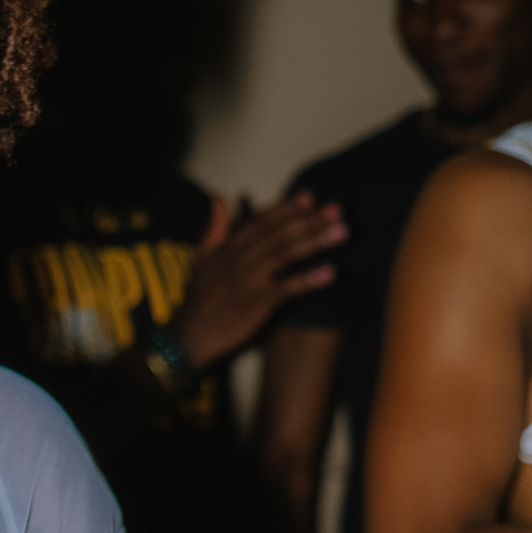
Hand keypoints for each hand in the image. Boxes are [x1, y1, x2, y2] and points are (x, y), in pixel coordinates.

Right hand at [174, 192, 345, 367]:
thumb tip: (219, 195)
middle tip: (337, 209)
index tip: (310, 196)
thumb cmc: (199, 297)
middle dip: (308, 219)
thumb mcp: (200, 256)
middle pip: (278, 233)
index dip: (286, 207)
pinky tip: (331, 273)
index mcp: (227, 247)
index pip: (260, 220)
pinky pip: (286, 289)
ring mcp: (247, 281)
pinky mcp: (255, 305)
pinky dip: (308, 280)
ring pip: (284, 255)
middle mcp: (238, 259)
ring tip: (342, 233)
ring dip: (314, 242)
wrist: (189, 337)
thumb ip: (214, 226)